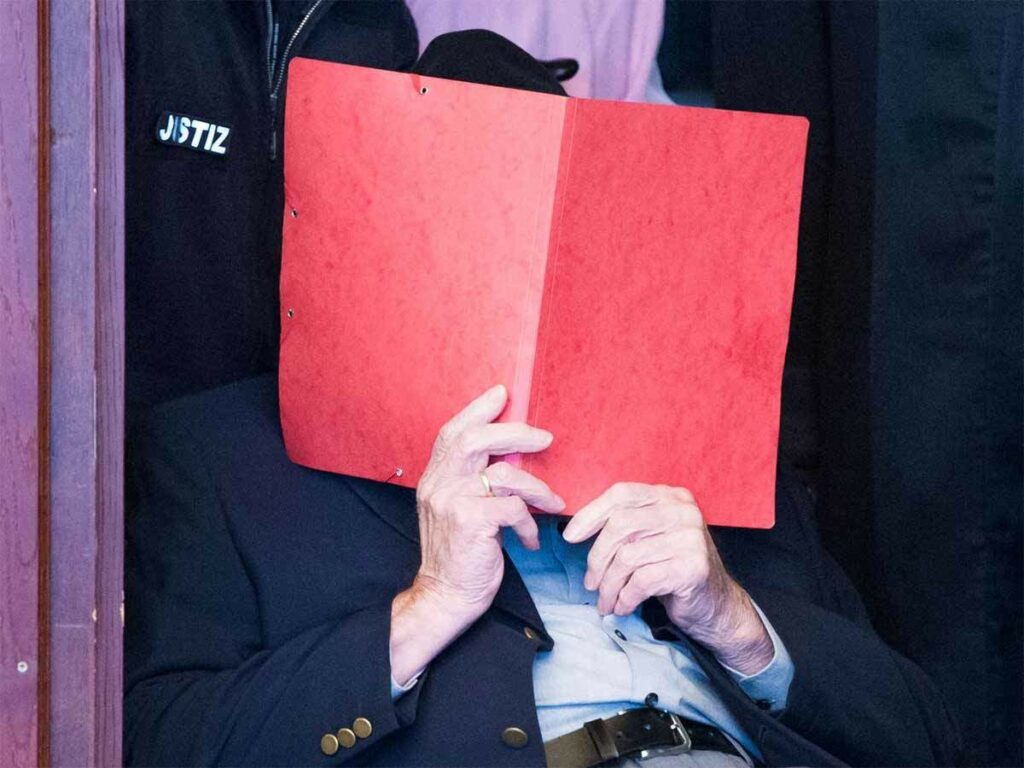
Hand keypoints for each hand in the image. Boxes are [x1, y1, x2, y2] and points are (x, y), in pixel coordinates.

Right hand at [390, 385, 562, 684]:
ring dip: (536, 487)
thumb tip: (512, 455)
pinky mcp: (470, 523)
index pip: (453, 431)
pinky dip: (529, 522)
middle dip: (514, 432)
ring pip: (504, 474)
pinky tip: (530, 539)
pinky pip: (513, 509)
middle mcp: (438, 484)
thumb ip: (474, 481)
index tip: (504, 393)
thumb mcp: (460, 509)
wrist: (445, 597)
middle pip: (475, 439)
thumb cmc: (461, 553)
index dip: (478, 409)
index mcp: (434, 477)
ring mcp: (452, 502)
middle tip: (545, 438)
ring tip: (552, 502)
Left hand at [562, 482, 773, 674]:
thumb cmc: (673, 570)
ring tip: (605, 602)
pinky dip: (625, 597)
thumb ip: (625, 527)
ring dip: (609, 585)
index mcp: (670, 496)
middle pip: (620, 525)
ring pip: (628, 557)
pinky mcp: (693, 566)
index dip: (591, 514)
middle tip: (590, 583)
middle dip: (597, 558)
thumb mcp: (650, 538)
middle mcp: (683, 511)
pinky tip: (623, 606)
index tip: (570, 536)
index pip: (621, 494)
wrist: (716, 605)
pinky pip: (642, 580)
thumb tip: (575, 530)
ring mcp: (691, 537)